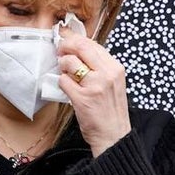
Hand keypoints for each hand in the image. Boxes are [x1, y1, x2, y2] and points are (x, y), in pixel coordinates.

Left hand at [56, 30, 131, 156]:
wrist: (114, 135)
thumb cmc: (111, 110)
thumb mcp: (113, 83)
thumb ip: (99, 66)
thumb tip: (79, 50)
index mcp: (115, 68)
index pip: (92, 44)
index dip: (75, 39)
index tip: (67, 40)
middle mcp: (107, 74)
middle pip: (80, 47)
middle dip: (65, 46)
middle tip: (59, 50)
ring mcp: (95, 86)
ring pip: (70, 63)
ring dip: (63, 66)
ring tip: (65, 73)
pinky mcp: (82, 98)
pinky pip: (63, 81)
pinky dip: (62, 82)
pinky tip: (67, 87)